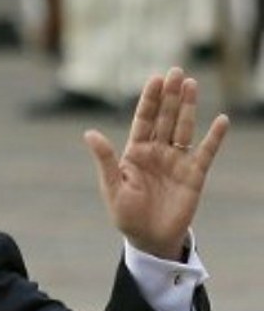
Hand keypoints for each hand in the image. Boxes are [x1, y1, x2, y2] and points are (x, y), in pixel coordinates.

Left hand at [84, 67, 228, 259]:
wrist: (149, 238)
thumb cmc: (126, 214)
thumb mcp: (112, 186)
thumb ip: (105, 159)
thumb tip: (89, 133)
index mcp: (135, 152)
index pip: (143, 120)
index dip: (149, 100)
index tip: (155, 79)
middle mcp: (157, 152)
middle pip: (165, 118)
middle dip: (170, 96)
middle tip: (176, 72)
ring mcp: (177, 161)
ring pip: (184, 128)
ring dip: (188, 107)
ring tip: (191, 84)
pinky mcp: (194, 174)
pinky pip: (206, 152)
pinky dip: (214, 137)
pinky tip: (220, 120)